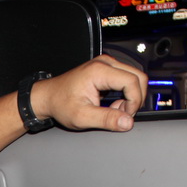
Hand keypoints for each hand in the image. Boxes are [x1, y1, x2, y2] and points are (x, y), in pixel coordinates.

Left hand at [31, 55, 147, 131]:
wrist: (48, 97)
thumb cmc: (60, 104)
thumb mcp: (82, 117)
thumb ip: (106, 119)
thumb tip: (127, 122)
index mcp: (100, 71)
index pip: (132, 81)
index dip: (134, 101)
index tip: (124, 116)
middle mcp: (105, 63)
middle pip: (139, 77)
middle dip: (135, 99)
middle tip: (120, 114)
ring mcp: (107, 65)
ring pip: (135, 78)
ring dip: (130, 97)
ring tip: (113, 110)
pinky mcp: (108, 70)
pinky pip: (127, 80)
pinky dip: (125, 95)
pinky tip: (111, 104)